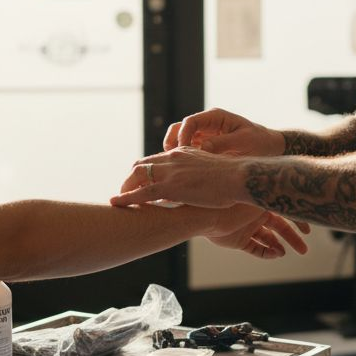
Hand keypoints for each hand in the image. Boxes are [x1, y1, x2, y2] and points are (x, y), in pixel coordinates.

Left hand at [111, 146, 246, 207]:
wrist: (239, 177)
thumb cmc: (234, 178)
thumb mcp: (215, 171)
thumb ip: (202, 174)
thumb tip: (201, 185)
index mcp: (184, 152)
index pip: (158, 159)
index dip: (146, 170)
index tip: (141, 182)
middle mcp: (173, 158)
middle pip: (142, 164)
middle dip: (131, 178)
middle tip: (125, 191)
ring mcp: (170, 171)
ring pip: (137, 176)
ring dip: (125, 187)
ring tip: (118, 199)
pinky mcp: (170, 187)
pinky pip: (141, 192)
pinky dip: (125, 198)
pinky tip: (116, 203)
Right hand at [164, 108, 284, 155]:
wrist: (271, 149)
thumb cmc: (260, 143)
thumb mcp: (243, 142)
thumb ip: (222, 143)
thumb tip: (201, 149)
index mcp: (216, 117)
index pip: (190, 122)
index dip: (183, 136)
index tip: (182, 152)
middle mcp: (207, 124)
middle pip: (180, 128)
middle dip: (173, 143)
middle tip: (172, 160)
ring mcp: (205, 135)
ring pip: (181, 139)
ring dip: (176, 152)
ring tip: (175, 167)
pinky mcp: (206, 147)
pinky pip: (189, 150)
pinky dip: (184, 159)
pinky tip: (184, 172)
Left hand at [206, 204, 310, 258]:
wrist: (204, 215)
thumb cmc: (233, 202)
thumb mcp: (260, 198)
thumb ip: (280, 198)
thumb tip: (303, 193)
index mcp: (261, 202)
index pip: (284, 211)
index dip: (298, 221)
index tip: (309, 231)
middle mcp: (254, 215)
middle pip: (279, 228)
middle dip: (292, 238)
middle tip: (304, 250)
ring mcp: (246, 228)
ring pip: (268, 240)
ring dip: (278, 247)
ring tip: (284, 252)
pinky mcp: (237, 241)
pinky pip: (255, 248)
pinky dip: (265, 253)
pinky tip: (274, 254)